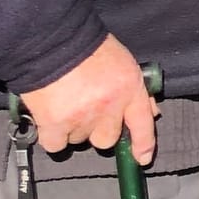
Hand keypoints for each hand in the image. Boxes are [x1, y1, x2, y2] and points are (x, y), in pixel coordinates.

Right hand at [22, 34, 156, 162]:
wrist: (49, 39)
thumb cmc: (86, 46)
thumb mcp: (121, 61)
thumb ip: (133, 89)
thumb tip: (150, 112)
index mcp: (129, 87)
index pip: (142, 123)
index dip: (143, 144)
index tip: (141, 158)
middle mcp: (109, 106)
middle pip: (107, 139)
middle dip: (97, 129)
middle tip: (85, 109)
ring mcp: (82, 117)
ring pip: (79, 140)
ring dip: (73, 128)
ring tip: (64, 102)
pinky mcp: (55, 124)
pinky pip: (56, 145)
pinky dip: (52, 135)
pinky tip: (49, 115)